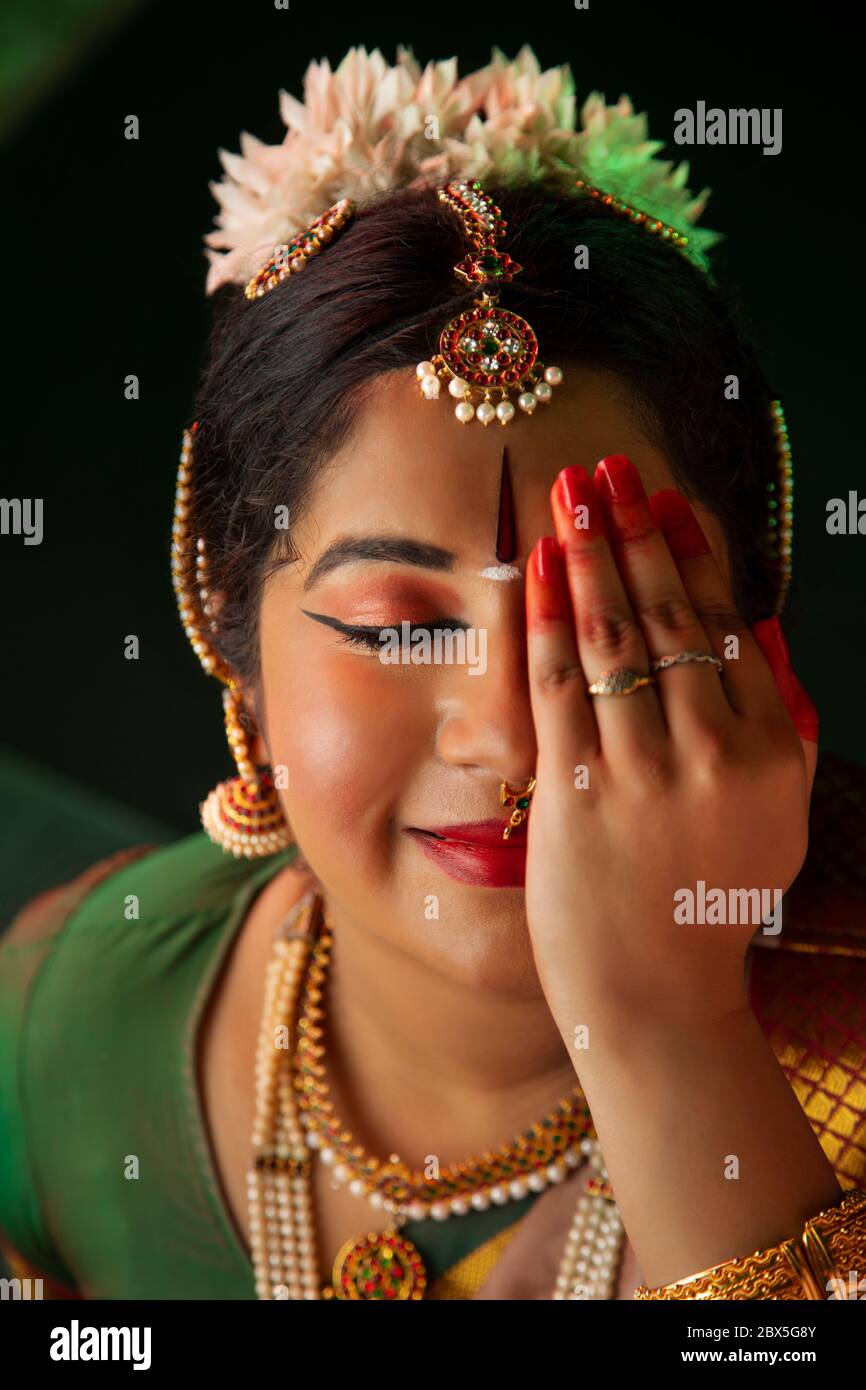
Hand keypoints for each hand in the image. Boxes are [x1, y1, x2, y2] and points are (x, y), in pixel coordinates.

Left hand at [523, 455, 818, 1045]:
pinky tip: (531, 568)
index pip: (726, 627)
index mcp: (767, 751)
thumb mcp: (778, 822)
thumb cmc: (711, 909)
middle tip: (609, 470)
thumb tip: (771, 639)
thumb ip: (784, 730)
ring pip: (613, 639)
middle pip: (670, 617)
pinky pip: (559, 687)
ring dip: (587, 556)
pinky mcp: (578, 794)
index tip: (667, 500)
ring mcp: (645, 773)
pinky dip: (544, 619)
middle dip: (634, 533)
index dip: (693, 555)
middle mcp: (714, 751)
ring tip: (570, 495)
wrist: (659, 1002)